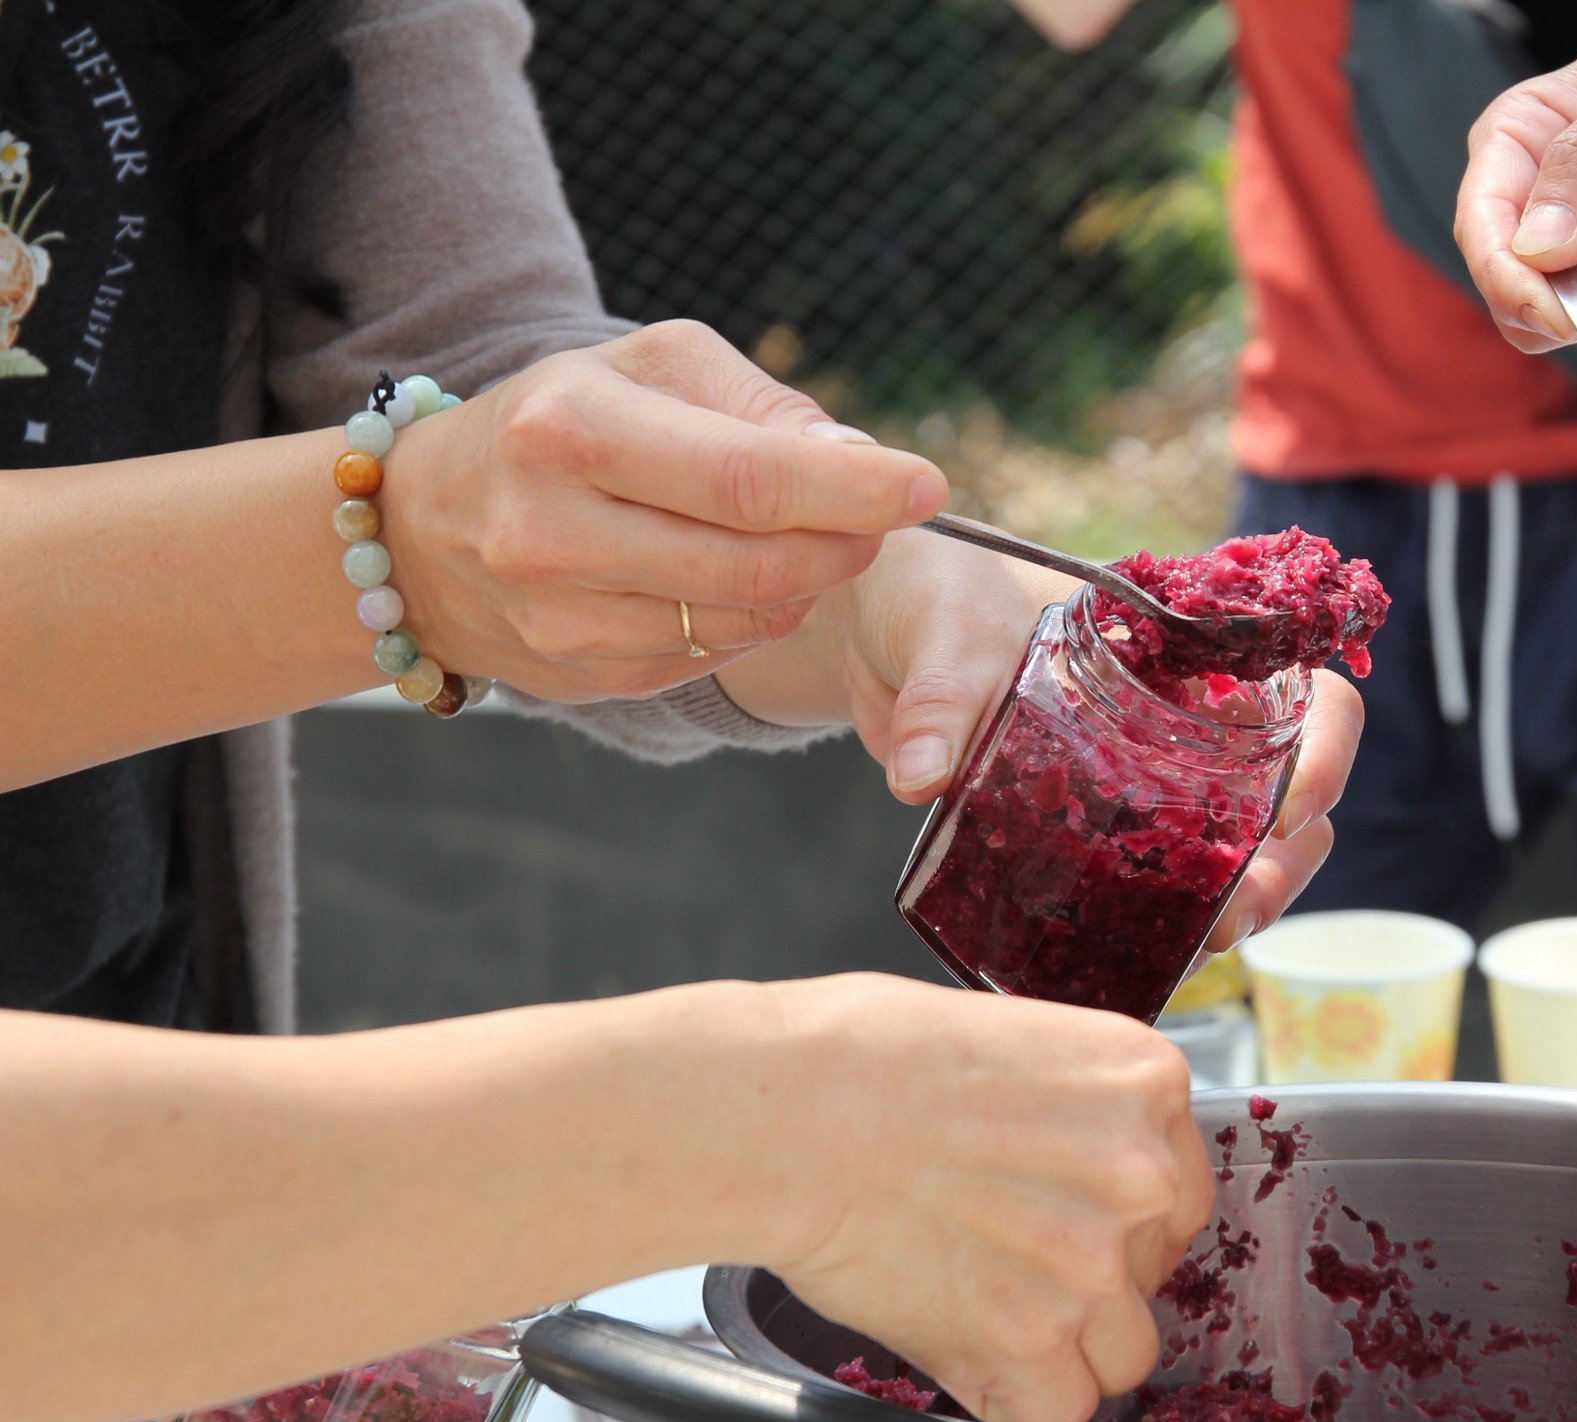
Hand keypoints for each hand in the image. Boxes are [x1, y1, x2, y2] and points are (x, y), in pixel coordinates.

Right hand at [380, 320, 947, 701]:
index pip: (749, 477)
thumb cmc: (563, 421)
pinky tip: (742, 580)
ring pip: (745, 617)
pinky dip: (753, 618)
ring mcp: (562, 614)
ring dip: (806, 582)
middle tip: (877, 517)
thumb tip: (863, 457)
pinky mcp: (581, 672)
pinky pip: (711, 653)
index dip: (855, 488)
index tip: (927, 485)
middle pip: (758, 560)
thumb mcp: (649, 370)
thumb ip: (762, 407)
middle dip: (845, 541)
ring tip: (810, 540)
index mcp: (571, 428)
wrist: (425, 521)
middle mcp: (553, 528)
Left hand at [718, 526, 1364, 949]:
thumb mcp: (947, 626)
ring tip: (1213, 940)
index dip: (1327, 747)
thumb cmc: (934, 593)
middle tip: (1249, 901)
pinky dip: (1171, 925)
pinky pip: (1158, 887)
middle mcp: (1185, 718)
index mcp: (1185, 645)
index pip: (1302, 689)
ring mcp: (1145, 783)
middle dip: (1290, 857)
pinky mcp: (1095, 836)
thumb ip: (945, 690)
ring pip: (1238, 850)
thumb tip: (924, 771)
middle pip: (1289, 792)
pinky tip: (1158, 957)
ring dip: (1244, 901)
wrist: (870, 631)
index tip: (1295, 806)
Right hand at [736, 974, 1209, 1421]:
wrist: (793, 1113)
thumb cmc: (867, 1060)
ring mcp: (1095, 1262)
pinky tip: (971, 1352)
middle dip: (1093, 1276)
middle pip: (1154, 1268)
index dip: (1122, 1217)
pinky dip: (1017, 1395)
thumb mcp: (1015, 1042)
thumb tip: (1078, 1174)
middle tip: (1008, 1257)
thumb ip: (1076, 1115)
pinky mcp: (1033, 1336)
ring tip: (985, 1306)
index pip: (1177, 1187)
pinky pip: (1062, 1405)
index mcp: (1147, 1083)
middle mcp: (1141, 1172)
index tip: (1070, 1222)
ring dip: (1064, 1344)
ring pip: (1123, 1350)